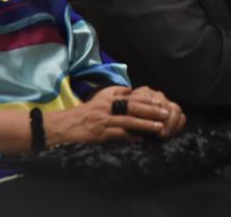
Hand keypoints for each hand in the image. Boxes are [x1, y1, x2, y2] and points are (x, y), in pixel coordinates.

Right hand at [43, 85, 182, 145]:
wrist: (65, 125)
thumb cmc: (85, 112)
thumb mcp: (100, 97)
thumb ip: (117, 92)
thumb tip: (133, 90)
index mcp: (109, 98)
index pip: (132, 97)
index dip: (148, 100)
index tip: (161, 103)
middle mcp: (107, 107)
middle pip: (132, 107)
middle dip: (150, 111)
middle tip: (165, 113)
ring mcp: (103, 121)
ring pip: (127, 121)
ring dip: (144, 125)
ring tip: (158, 127)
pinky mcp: (99, 134)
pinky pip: (117, 135)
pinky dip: (129, 137)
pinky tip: (140, 139)